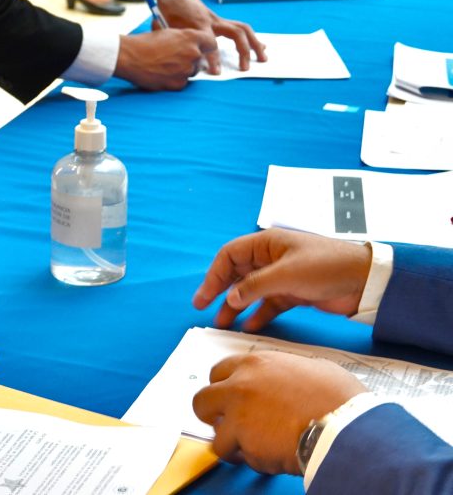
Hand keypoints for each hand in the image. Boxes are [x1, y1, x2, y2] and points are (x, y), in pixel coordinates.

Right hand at [116, 28, 217, 89]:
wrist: (129, 57)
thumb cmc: (144, 43)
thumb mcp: (167, 33)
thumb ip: (183, 39)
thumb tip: (191, 45)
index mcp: (190, 37)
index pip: (211, 43)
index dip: (206, 46)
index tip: (202, 49)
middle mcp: (192, 53)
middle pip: (201, 59)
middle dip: (192, 60)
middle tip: (176, 59)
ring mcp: (186, 70)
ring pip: (192, 72)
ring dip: (183, 70)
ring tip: (165, 66)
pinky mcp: (178, 83)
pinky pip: (182, 82)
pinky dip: (174, 80)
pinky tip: (161, 74)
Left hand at [150, 0, 266, 73]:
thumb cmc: (168, 10)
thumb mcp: (165, 25)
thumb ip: (173, 40)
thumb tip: (176, 58)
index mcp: (198, 24)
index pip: (211, 44)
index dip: (213, 59)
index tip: (216, 73)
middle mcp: (212, 21)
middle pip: (236, 34)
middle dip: (243, 51)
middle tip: (245, 68)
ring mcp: (218, 20)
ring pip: (243, 29)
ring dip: (255, 43)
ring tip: (263, 58)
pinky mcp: (221, 21)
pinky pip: (240, 28)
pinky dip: (251, 38)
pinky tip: (259, 46)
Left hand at [192, 352, 366, 474]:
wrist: (345, 426)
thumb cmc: (339, 398)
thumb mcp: (313, 369)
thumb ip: (285, 372)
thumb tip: (286, 380)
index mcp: (254, 364)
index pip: (217, 372)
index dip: (223, 388)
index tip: (230, 399)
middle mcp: (239, 387)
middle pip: (201, 402)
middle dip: (212, 416)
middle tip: (228, 425)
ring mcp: (238, 417)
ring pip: (216, 437)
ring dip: (233, 445)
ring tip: (254, 449)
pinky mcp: (246, 444)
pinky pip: (242, 457)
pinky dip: (254, 461)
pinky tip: (273, 457)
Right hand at [193, 229, 372, 330]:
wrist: (366, 281)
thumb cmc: (326, 266)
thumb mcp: (286, 274)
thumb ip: (254, 286)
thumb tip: (230, 298)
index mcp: (267, 243)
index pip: (230, 256)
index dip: (214, 274)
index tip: (205, 296)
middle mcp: (271, 258)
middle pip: (237, 273)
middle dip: (221, 291)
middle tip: (205, 309)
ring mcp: (282, 276)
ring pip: (250, 291)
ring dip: (236, 306)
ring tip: (223, 323)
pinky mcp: (294, 293)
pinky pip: (268, 303)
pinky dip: (258, 314)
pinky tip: (249, 326)